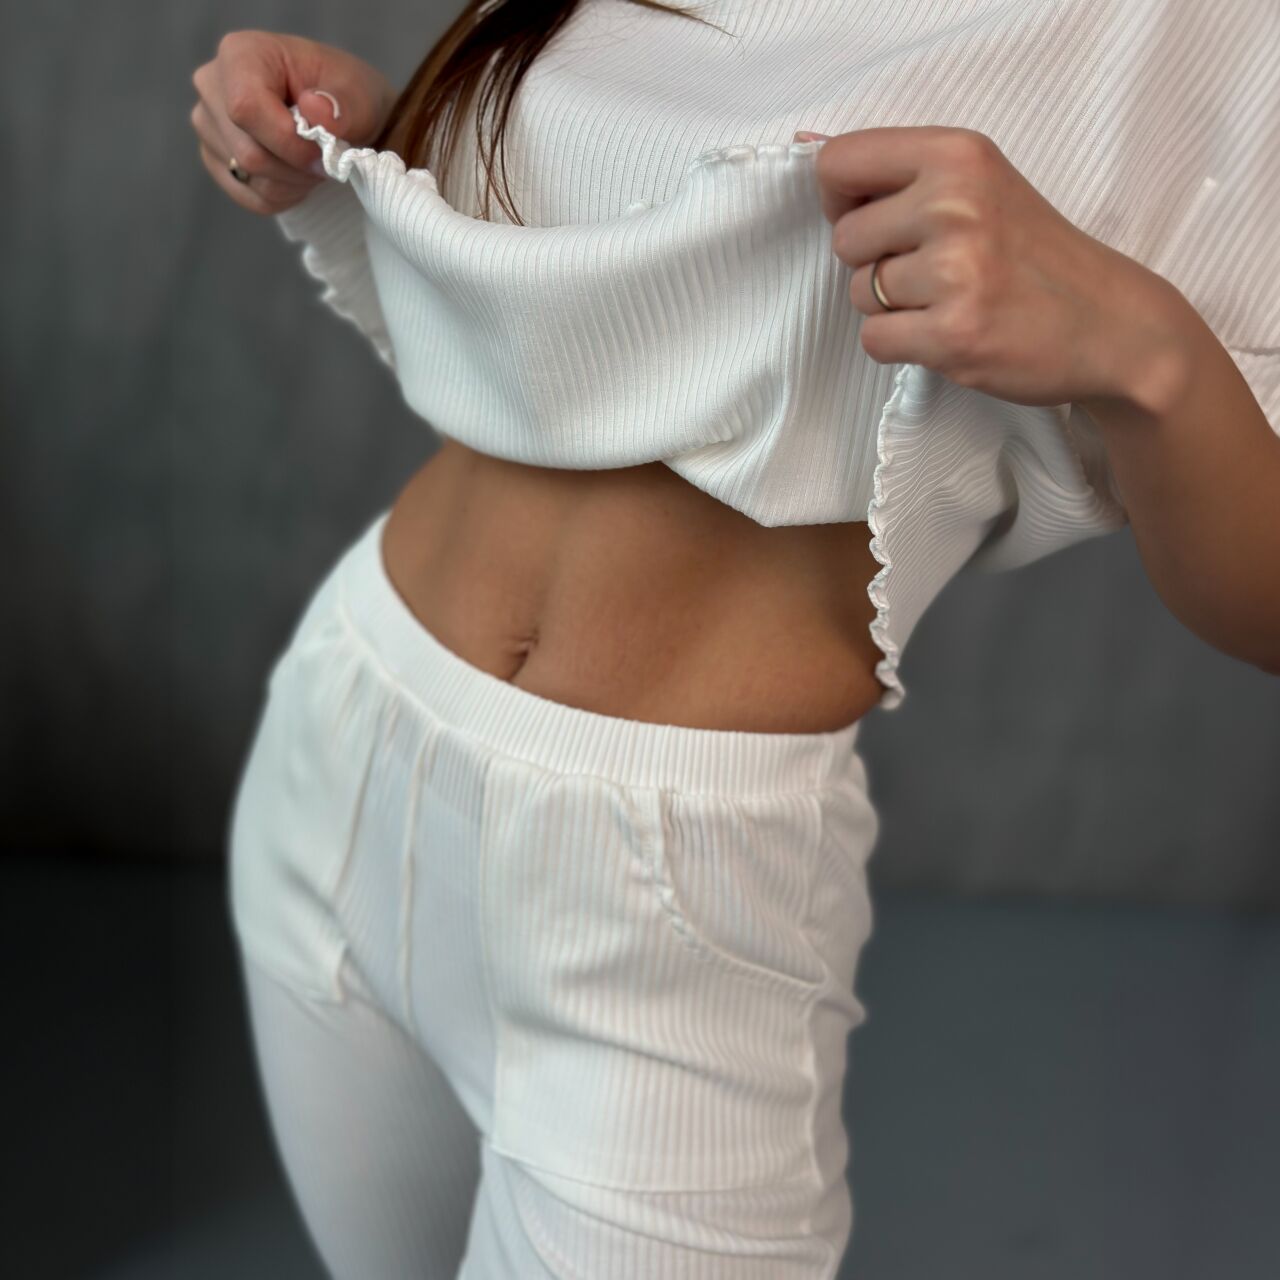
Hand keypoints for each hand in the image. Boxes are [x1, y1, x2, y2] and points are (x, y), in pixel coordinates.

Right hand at [191, 30, 396, 216]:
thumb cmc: (347, 100)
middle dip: (296, 167)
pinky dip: (281, 195)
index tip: (323, 153)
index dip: (289, 142)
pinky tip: (295, 174)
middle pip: (248, 152)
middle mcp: (212, 85)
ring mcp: (208, 124)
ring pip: (248, 177)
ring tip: (311, 162)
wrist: (343, 120)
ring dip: (292, 183)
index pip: (245, 108)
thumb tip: (315, 110)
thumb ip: (344, 105)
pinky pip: (248, 196)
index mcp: (241, 53)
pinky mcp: (214, 158)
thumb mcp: (360, 96)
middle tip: (325, 159)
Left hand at [800, 125, 1186, 411]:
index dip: (840, 199)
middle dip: (873, 262)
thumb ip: (897, 170)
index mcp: (958, 155)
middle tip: (932, 270)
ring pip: (859, 294)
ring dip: (891, 307)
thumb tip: (807, 139)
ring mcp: (955, 272)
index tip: (873, 217)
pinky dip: (900, 345)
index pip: (839, 162)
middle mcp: (954, 205)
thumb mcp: (980, 184)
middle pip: (844, 239)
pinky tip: (946, 333)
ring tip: (948, 301)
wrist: (1112, 325)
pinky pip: (875, 340)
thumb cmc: (1036, 256)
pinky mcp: (953, 334)